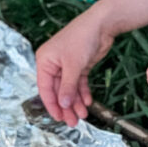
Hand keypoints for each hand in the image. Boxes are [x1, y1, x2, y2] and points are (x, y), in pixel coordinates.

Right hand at [36, 8, 114, 125]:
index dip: (52, 105)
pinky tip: (88, 102)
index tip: (59, 118)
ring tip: (83, 115)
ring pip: (69, 88)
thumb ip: (68, 87)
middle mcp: (53, 64)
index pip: (45, 88)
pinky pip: (79, 83)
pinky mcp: (80, 65)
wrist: (102, 24)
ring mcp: (67, 65)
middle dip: (66, 106)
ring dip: (76, 102)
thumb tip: (63, 105)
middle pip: (58, 90)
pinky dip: (83, 92)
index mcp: (44, 61)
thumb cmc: (82, 38)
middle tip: (73, 122)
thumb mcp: (73, 65)